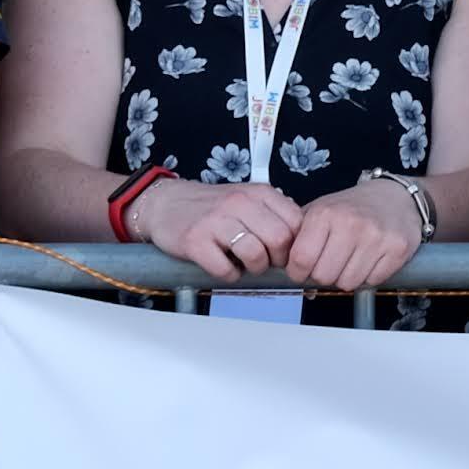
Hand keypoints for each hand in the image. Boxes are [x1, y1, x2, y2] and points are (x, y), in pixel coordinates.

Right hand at [135, 178, 302, 282]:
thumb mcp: (248, 199)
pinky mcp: (195, 241)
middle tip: (265, 261)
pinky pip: (225, 270)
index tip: (284, 252)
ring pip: (255, 255)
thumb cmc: (212, 207)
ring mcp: (216, 221)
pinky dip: (228, 275)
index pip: (296, 222)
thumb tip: (302, 240)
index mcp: (258, 192)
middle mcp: (239, 202)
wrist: (166, 204)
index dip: (295, 245)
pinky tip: (223, 265)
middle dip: (277, 260)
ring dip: (254, 269)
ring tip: (243, 263)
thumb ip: (274, 214)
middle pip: (280, 240)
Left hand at [277, 182, 430, 294]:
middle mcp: (351, 223)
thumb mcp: (320, 211)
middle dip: (324, 275)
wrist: (395, 197)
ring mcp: (376, 237)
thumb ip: (299, 237)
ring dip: (346, 277)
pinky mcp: (397, 249)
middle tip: (331, 263)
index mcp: (325, 214)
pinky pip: (372, 281)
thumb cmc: (353, 208)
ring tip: (351, 259)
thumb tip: (283, 269)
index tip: (302, 270)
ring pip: (348, 283)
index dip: (298, 272)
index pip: (301, 260)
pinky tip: (370, 260)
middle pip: (324, 276)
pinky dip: (368, 277)